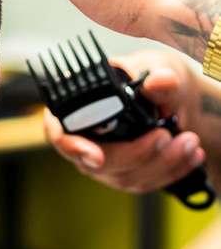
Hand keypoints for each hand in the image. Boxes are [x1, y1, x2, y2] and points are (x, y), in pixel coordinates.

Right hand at [43, 49, 205, 193]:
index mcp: (75, 106)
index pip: (58, 132)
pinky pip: (144, 183)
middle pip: (95, 162)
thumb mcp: (157, 65)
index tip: (96, 155)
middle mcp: (84, 137)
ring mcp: (103, 159)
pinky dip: (171, 171)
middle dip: (134, 155)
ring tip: (188, 141)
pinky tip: (190, 156)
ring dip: (160, 164)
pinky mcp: (126, 173)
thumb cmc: (152, 76)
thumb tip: (159, 83)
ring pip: (123, 177)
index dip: (72, 146)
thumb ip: (159, 75)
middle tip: (163, 136)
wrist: (174, 98)